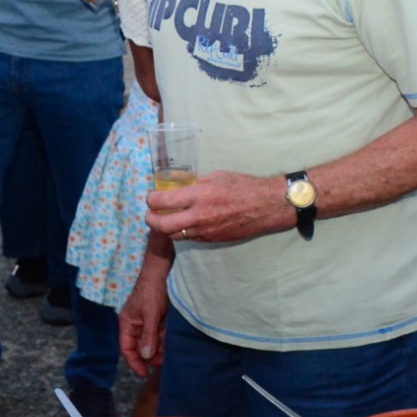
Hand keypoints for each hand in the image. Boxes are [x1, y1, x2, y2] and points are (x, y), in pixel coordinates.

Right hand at [118, 257, 170, 377]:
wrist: (163, 271)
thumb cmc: (152, 290)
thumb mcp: (151, 314)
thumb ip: (148, 335)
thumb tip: (145, 356)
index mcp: (128, 323)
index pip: (127, 348)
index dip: (134, 363)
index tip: (144, 374)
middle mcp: (136, 324)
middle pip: (140, 347)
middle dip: (150, 356)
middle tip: (163, 364)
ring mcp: (147, 321)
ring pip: (152, 342)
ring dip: (160, 349)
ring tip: (170, 355)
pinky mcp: (158, 318)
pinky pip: (160, 334)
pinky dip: (165, 340)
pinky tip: (172, 344)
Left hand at [143, 170, 294, 244]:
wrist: (266, 207)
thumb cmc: (243, 186)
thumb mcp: (216, 177)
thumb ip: (194, 183)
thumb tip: (177, 185)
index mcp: (200, 195)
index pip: (162, 202)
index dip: (151, 200)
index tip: (151, 196)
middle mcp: (199, 215)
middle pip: (162, 225)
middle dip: (150, 219)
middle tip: (150, 213)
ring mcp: (205, 231)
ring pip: (173, 235)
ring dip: (165, 227)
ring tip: (166, 217)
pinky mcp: (212, 239)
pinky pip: (189, 238)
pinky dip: (182, 231)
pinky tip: (185, 222)